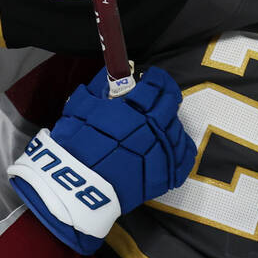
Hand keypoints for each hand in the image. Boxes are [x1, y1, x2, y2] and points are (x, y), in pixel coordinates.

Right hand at [8, 66, 196, 253]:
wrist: (76, 187)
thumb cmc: (74, 144)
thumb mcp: (80, 107)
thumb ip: (99, 86)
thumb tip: (114, 70)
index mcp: (134, 109)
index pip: (157, 84)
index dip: (155, 77)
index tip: (150, 77)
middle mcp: (153, 128)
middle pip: (170, 103)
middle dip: (164, 95)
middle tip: (155, 96)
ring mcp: (162, 152)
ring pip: (178, 129)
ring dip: (169, 121)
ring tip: (157, 122)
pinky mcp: (165, 174)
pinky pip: (184, 156)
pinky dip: (179, 147)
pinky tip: (169, 144)